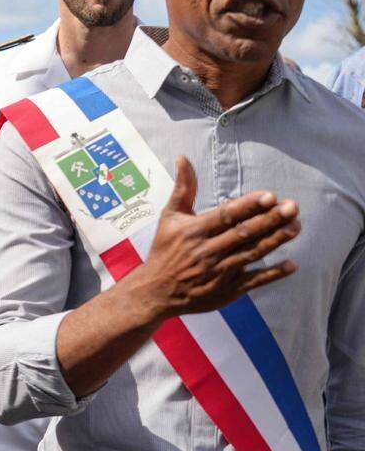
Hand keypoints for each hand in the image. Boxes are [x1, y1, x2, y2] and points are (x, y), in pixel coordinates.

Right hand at [125, 156, 299, 321]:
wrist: (155, 292)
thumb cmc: (164, 249)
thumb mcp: (169, 217)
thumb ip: (183, 188)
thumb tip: (183, 158)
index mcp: (194, 231)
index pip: (225, 215)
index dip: (248, 206)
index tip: (270, 196)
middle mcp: (207, 251)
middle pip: (243, 233)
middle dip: (269, 220)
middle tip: (292, 207)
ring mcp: (218, 272)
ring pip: (251, 253)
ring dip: (275, 241)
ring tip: (296, 227)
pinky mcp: (226, 290)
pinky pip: (253, 281)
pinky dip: (272, 274)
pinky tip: (291, 265)